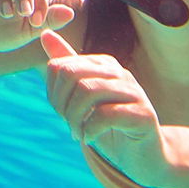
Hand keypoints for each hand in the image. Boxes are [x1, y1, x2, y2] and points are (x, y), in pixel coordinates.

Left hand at [40, 29, 158, 145]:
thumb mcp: (83, 97)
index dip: (53, 93)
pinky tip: (89, 138)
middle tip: (68, 124)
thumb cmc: (110, 125)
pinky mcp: (143, 114)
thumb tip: (45, 34)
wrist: (143, 153)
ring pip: (88, 91)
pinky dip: (90, 129)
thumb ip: (67, 67)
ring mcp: (134, 92)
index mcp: (103, 64)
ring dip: (75, 119)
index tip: (62, 113)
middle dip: (61, 104)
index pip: (61, 66)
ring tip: (78, 133)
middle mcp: (119, 73)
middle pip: (72, 74)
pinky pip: (107, 114)